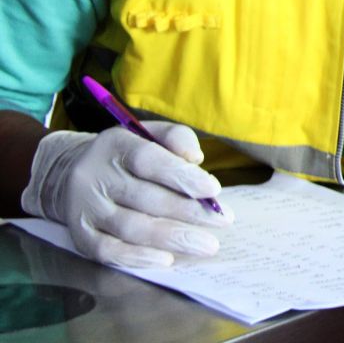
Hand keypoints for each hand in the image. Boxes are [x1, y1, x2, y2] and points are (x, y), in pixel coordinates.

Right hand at [21, 124, 231, 267]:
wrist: (70, 171)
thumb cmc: (127, 153)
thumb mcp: (150, 133)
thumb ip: (177, 138)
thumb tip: (195, 158)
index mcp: (115, 145)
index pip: (148, 160)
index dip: (181, 176)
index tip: (213, 190)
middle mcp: (95, 177)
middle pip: (144, 198)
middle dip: (188, 212)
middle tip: (223, 221)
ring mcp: (85, 208)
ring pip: (130, 227)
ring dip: (172, 238)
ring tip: (207, 245)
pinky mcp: (80, 235)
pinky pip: (108, 251)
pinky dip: (138, 258)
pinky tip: (167, 260)